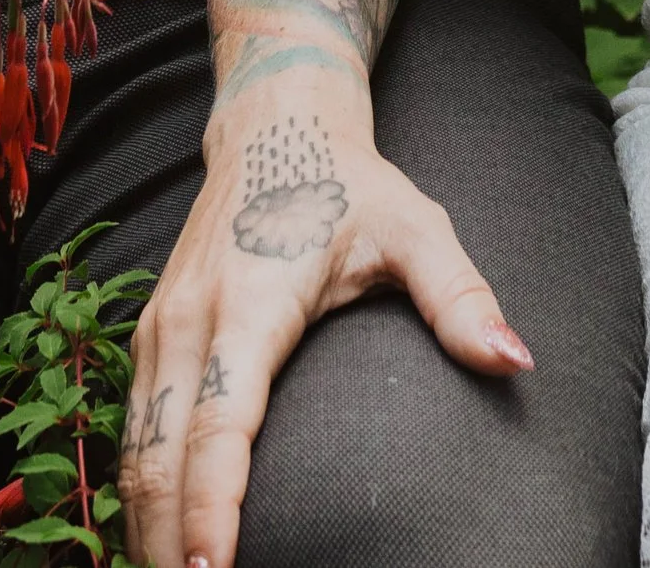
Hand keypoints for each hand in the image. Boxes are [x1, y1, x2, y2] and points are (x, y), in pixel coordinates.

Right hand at [120, 81, 529, 567]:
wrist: (274, 124)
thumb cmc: (350, 185)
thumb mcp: (416, 229)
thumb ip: (460, 300)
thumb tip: (518, 362)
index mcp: (251, 304)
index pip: (218, 427)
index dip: (211, 509)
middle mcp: (191, 321)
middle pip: (158, 460)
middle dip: (168, 545)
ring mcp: (161, 330)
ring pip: (132, 454)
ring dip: (145, 530)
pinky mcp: (152, 337)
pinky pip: (131, 433)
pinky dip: (139, 496)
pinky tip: (160, 541)